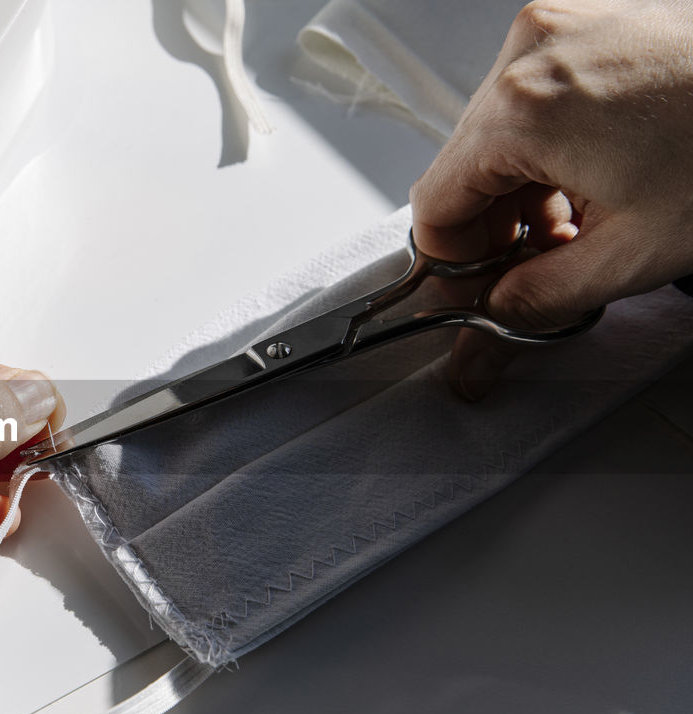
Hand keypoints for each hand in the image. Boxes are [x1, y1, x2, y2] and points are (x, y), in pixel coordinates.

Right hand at [409, 0, 692, 399]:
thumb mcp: (632, 255)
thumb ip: (536, 302)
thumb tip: (487, 330)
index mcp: (523, 109)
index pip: (434, 207)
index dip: (452, 267)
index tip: (479, 294)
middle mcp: (530, 55)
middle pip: (463, 168)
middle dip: (493, 232)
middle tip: (534, 273)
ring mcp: (562, 29)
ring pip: (497, 135)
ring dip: (522, 193)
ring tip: (578, 228)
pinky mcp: (591, 23)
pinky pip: (535, 98)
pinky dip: (549, 149)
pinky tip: (594, 182)